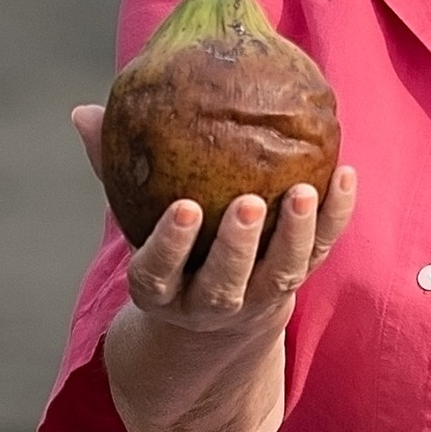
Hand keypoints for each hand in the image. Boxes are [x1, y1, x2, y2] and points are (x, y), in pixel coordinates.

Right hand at [71, 104, 358, 431]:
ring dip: (295, 235)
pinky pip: (320, 251)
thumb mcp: (134, 219)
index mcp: (162, 292)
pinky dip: (335, 217)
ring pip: (280, 275)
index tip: (184, 208)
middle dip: (238, 247)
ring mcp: (257, 297)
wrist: (216, 318)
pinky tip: (345, 174)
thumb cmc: (168, 249)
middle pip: (224, 285)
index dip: (170, 247)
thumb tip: (85, 112)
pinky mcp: (294, 281)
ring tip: (304, 190)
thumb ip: (113, 169)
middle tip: (250, 203)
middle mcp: (209, 303)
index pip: (157, 274)